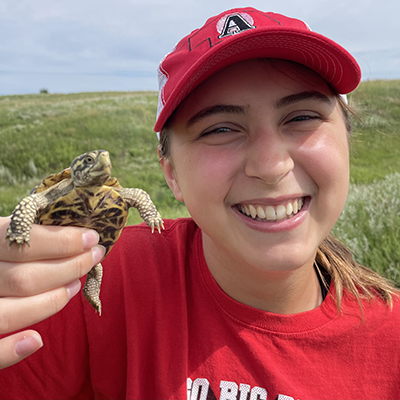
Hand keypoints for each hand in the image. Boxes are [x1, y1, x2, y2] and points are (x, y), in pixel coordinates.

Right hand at [0, 216, 104, 368]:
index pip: (22, 242)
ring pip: (12, 312)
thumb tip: (74, 236)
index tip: (92, 238)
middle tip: (94, 256)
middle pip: (25, 278)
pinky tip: (36, 340)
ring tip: (76, 284)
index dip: (62, 241)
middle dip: (70, 266)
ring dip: (52, 301)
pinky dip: (11, 350)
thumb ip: (20, 236)